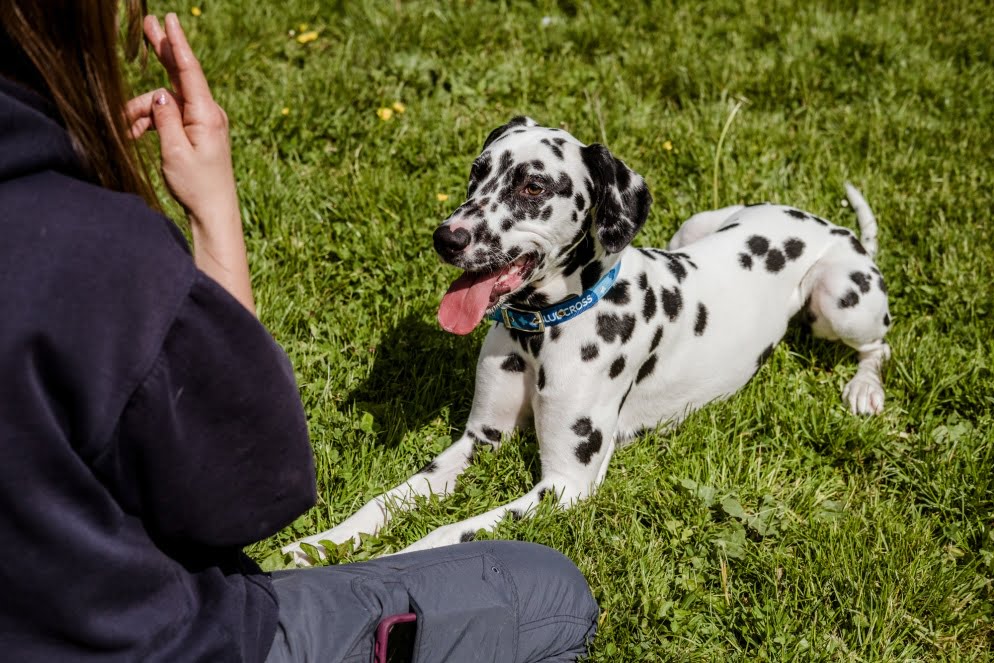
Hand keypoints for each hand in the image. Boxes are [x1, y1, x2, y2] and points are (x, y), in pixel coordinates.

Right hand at [126, 13, 254, 313]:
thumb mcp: (174, 152)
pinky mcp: (196, 132)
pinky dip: (151, 122)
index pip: (189, 71)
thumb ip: (164, 119)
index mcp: (206, 114)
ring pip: (165, 101)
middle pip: (180, 75)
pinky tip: (135, 135)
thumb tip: (159, 95)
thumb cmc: (196, 186)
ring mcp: (202, 122)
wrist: (214, 211)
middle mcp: (208, 113)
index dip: (177, 44)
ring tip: (128, 130)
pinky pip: (169, 116)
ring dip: (142, 111)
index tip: (170, 20)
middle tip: (148, 25)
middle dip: (162, 52)